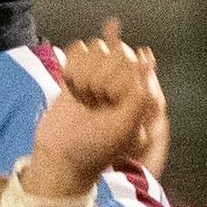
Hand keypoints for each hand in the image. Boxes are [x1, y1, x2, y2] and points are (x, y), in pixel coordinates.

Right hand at [16, 23, 156, 204]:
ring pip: (94, 48)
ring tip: (84, 97)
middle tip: (95, 102)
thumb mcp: (126, 126)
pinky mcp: (80, 72)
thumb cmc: (95, 147)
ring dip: (83, 73)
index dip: (116, 80)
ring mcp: (101, 75)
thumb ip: (140, 94)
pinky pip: (77, 50)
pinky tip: (72, 88)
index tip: (108, 101)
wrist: (59, 158)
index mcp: (141, 93)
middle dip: (97, 77)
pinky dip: (71, 68)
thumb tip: (147, 58)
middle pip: (112, 51)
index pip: (132, 62)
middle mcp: (124, 81)